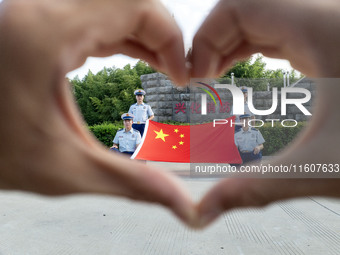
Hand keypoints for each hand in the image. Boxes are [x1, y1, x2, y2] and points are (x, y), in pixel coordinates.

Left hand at [0, 0, 195, 225]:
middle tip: (174, 72)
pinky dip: (119, 34)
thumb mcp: (65, 169)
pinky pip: (90, 15)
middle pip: (126, 1)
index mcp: (48, 34)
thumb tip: (183, 205)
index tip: (180, 74)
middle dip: (160, 35)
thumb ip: (132, 183)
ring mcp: (35, 14)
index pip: (136, 6)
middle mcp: (40, 11)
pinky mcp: (34, 24)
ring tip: (161, 66)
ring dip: (142, 34)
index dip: (170, 36)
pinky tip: (128, 57)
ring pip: (109, 6)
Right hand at [193, 0, 339, 227]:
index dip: (206, 36)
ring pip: (267, 13)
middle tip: (202, 77)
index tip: (197, 76)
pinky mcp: (337, 39)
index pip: (241, 5)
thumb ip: (253, 188)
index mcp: (321, 30)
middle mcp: (328, 16)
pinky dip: (257, 43)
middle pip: (249, 5)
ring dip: (234, 40)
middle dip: (215, 39)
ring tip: (217, 74)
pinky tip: (251, 71)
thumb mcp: (321, 168)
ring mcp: (334, 25)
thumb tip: (201, 213)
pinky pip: (285, 27)